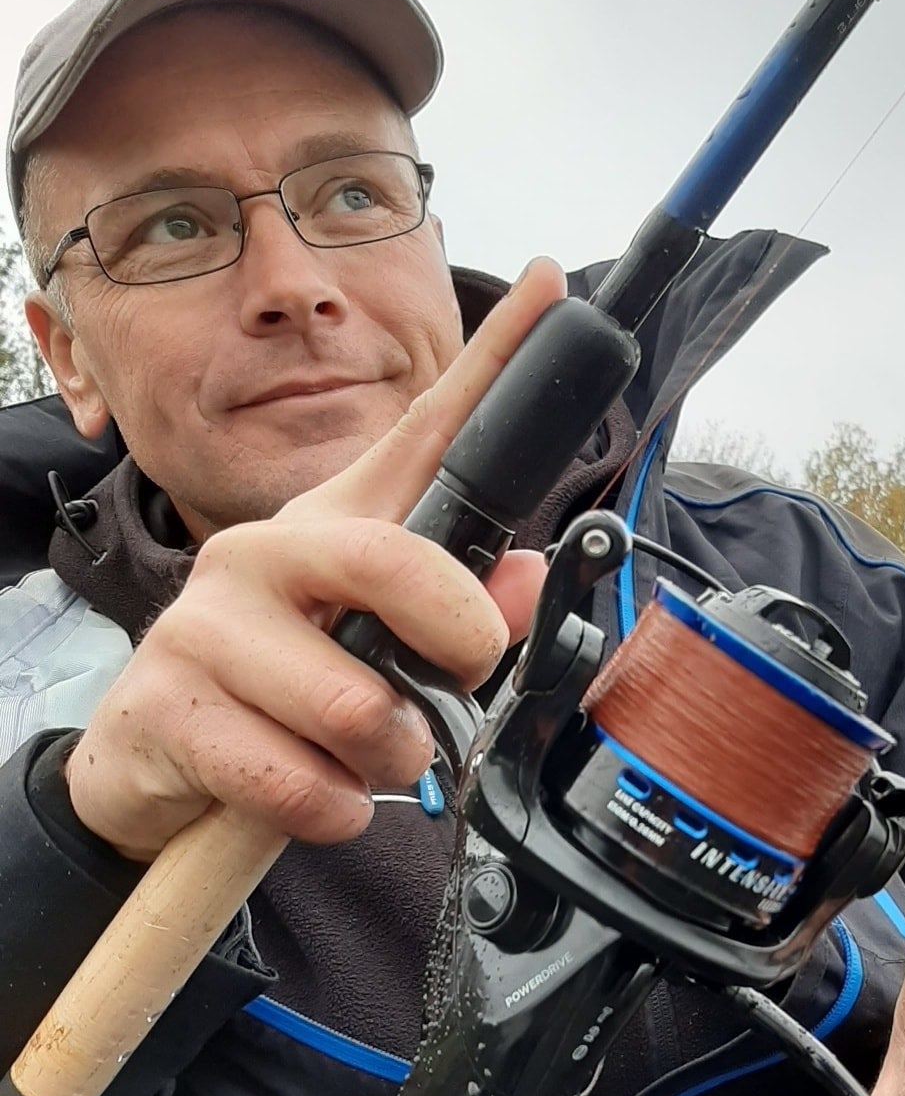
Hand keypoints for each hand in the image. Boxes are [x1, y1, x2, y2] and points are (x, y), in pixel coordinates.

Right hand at [66, 259, 567, 859]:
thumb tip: (532, 579)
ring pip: (357, 707)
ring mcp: (205, 622)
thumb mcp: (384, 650)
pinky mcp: (167, 704)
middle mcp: (265, 550)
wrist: (161, 762)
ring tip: (361, 757)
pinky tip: (314, 792)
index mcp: (336, 527)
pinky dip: (333, 811)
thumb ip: (465, 617)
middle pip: (394, 566)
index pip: (422, 432)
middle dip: (458, 646)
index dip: (494, 363)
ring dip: (389, 759)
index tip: (552, 284)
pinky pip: (300, 784)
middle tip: (458, 677)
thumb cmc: (290, 691)